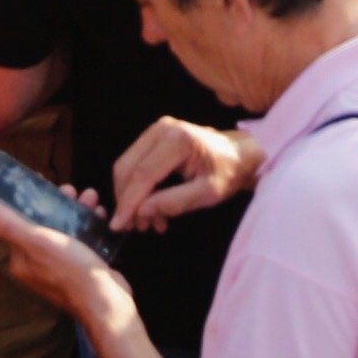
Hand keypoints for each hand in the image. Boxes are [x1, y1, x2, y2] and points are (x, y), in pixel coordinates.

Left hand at [0, 199, 140, 341]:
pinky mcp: (79, 269)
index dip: (31, 201)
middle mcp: (37, 266)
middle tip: (73, 190)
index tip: (45, 183)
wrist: (106, 301)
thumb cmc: (71, 270)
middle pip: (44, 224)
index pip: (20, 223)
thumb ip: (10, 224)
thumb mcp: (39, 242)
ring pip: (65, 230)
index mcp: (21, 260)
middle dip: (59, 203)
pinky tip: (101, 215)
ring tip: (92, 197)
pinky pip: (81, 240)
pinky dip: (89, 225)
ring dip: (78, 210)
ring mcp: (59, 268)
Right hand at [107, 116, 264, 227]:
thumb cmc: (228, 172)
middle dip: (126, 201)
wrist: (239, 152)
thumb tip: (141, 212)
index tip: (118, 226)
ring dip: (131, 197)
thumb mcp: (208, 193)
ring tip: (149, 223)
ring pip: (128, 166)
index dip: (128, 202)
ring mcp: (156, 129)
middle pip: (128, 168)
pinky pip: (136, 163)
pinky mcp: (154, 135)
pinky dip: (138, 188)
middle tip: (136, 227)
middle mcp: (162, 129)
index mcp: (178, 141)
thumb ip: (174, 202)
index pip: (143, 174)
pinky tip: (152, 209)